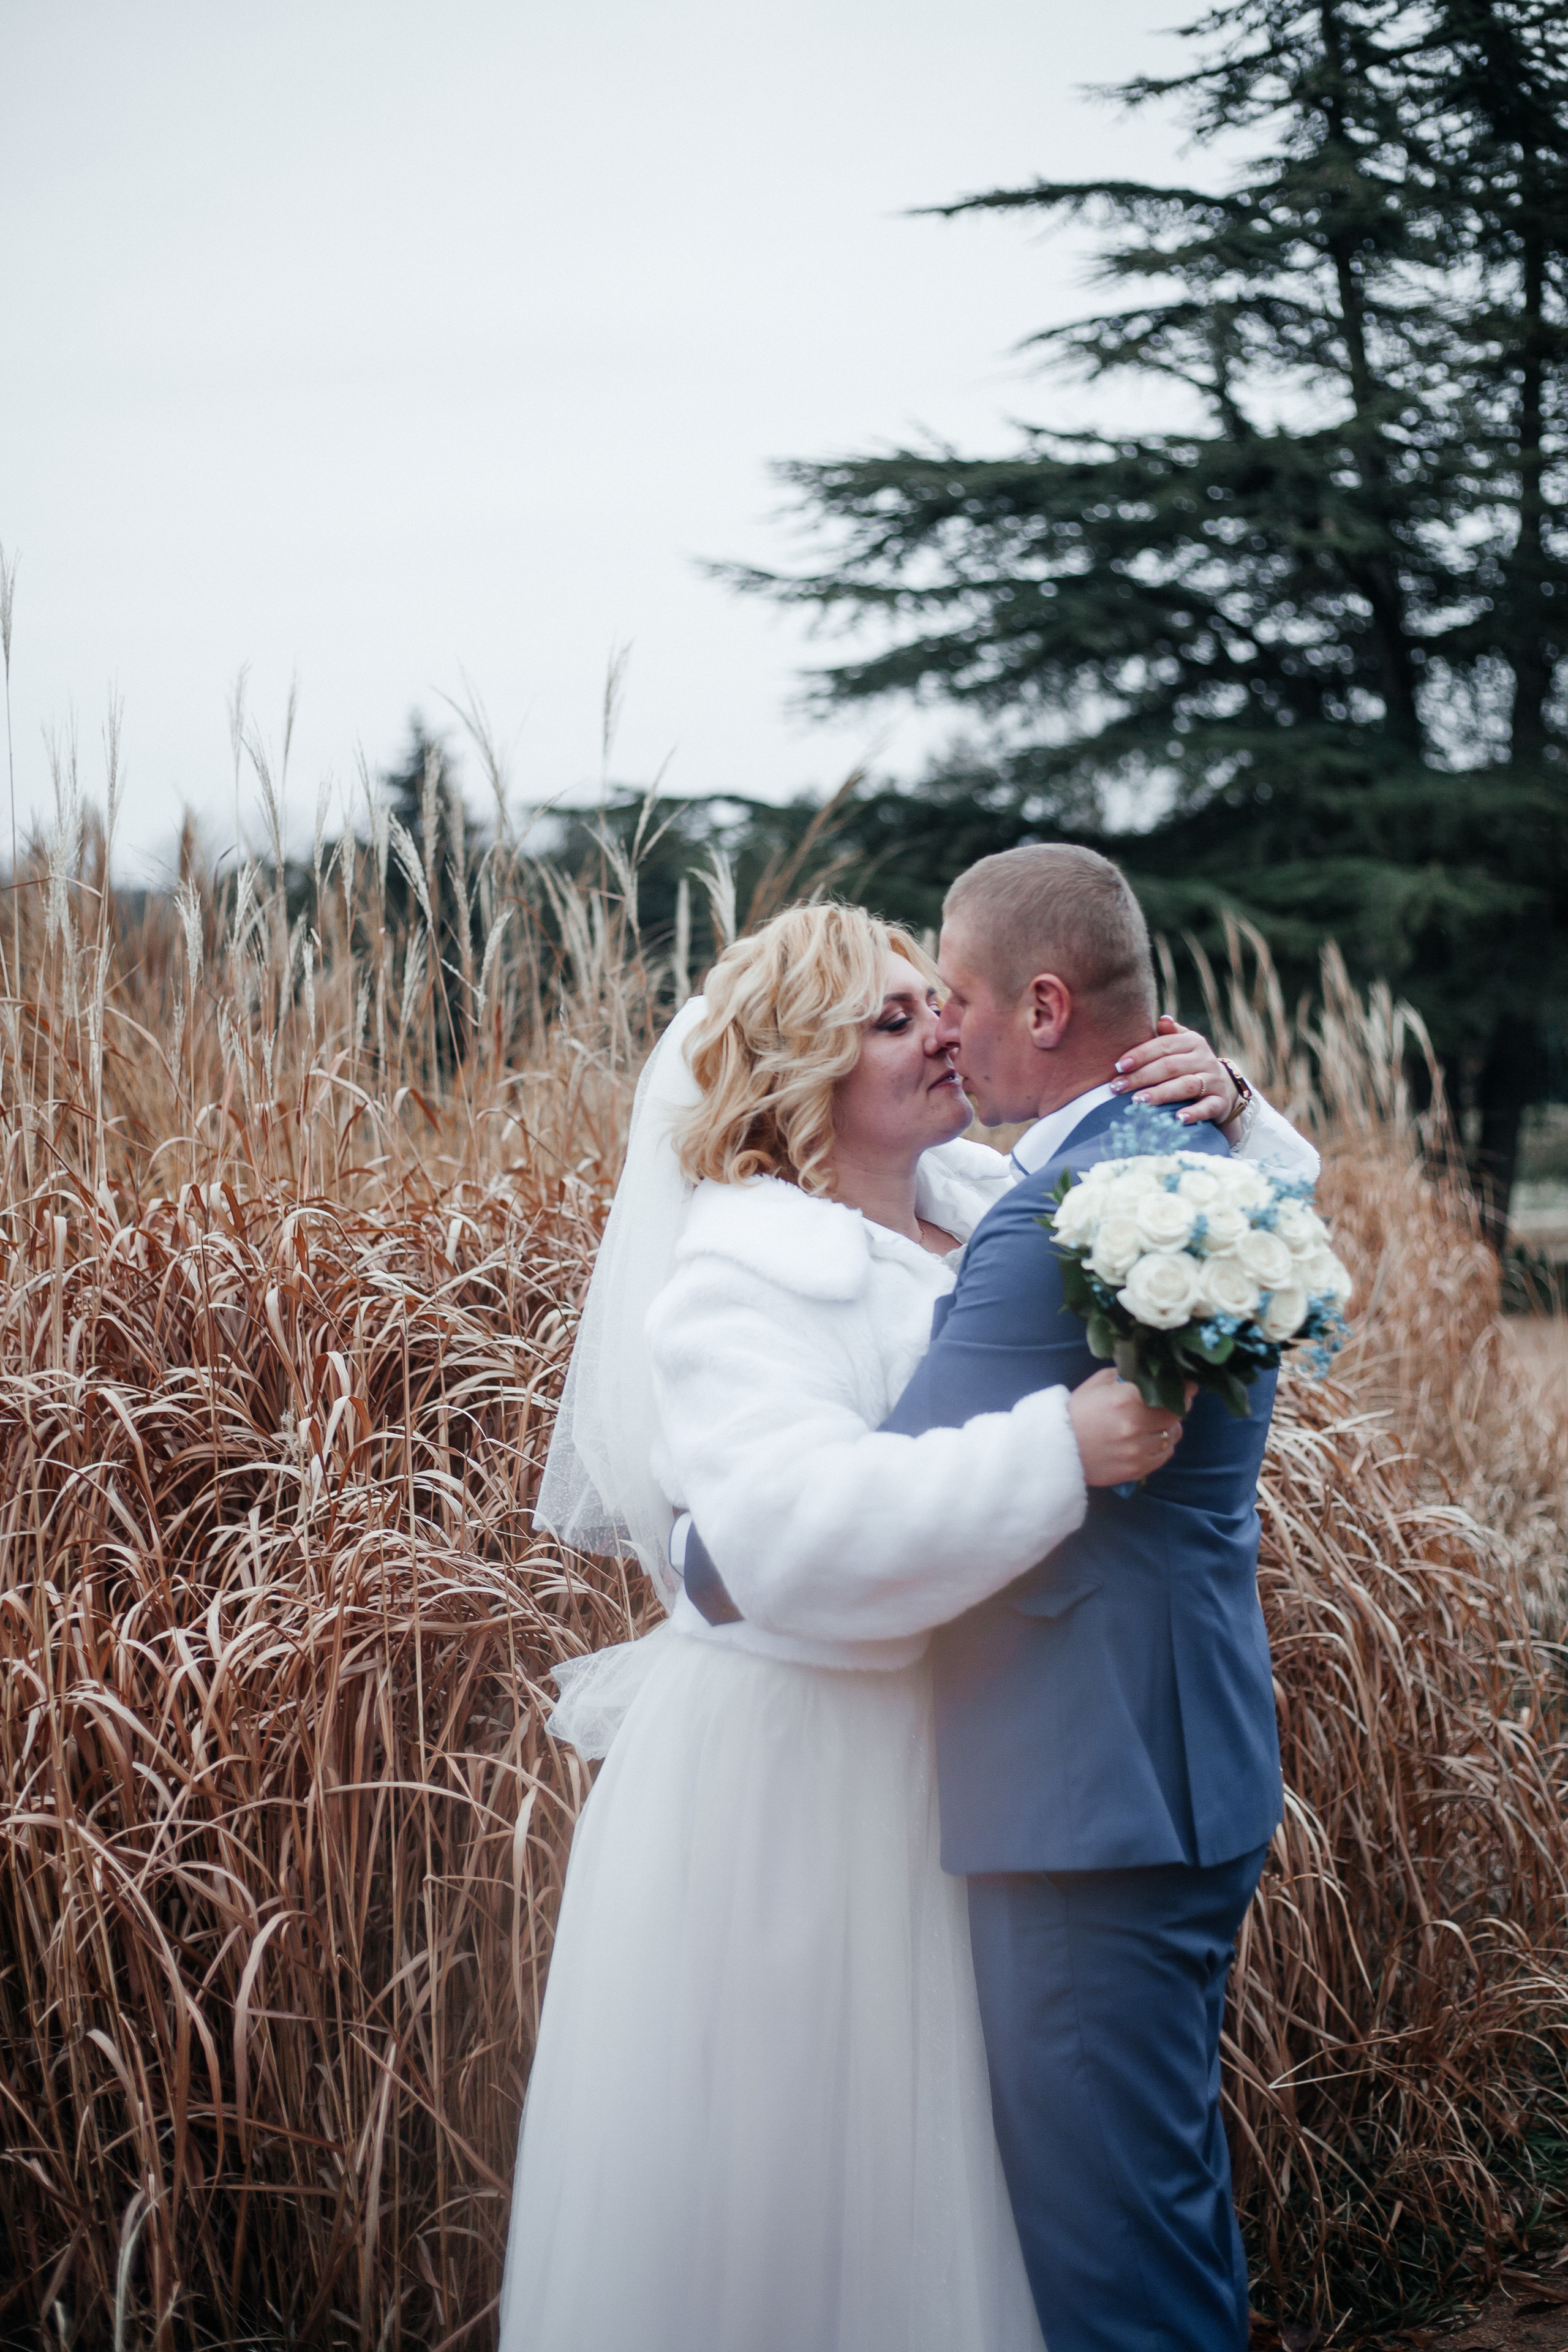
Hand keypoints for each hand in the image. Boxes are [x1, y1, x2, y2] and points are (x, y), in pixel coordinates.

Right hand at [1067, 1367, 1184, 1487]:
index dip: (1184, 1386)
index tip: (1187, 1383)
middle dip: (1177, 1405)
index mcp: (1125, 1398)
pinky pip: (1165, 1454)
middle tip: (1170, 1401)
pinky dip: (1162, 1446)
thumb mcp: (1097, 1384)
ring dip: (1169, 1426)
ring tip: (1157, 1423)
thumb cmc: (1077, 1412)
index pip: (1171, 1390)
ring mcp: (1138, 1449)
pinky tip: (1150, 1439)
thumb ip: (1126, 1374)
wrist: (1056, 1449)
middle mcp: (1135, 1425)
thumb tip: (1151, 1369)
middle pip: (1177, 1412)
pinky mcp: (1137, 1468)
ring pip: (1173, 1434)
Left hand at [1109, 1016, 1237, 1124]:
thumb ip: (1169, 1035)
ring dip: (1161, 1094)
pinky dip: (1193, 1113)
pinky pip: (1207, 1107)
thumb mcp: (1182, 1047)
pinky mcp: (1220, 1102)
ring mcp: (1214, 1081)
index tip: (1118, 1066)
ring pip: (1186, 1085)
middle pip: (1170, 1066)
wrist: (1223, 1088)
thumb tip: (1162, 1019)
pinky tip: (1177, 1119)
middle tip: (1117, 1087)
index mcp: (1193, 1042)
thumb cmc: (1190, 1066)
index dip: (1140, 1055)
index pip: (1164, 1046)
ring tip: (1138, 1101)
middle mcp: (1205, 1059)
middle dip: (1141, 1077)